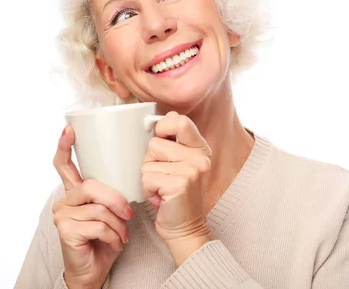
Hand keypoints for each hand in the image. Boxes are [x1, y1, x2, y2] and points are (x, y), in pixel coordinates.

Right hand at [52, 126, 133, 287]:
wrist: (95, 269)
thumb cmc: (105, 238)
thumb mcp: (112, 211)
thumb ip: (112, 193)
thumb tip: (129, 171)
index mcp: (75, 192)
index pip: (64, 165)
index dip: (65, 146)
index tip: (69, 129)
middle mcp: (64, 201)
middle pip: (91, 186)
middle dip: (115, 200)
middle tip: (129, 214)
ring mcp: (62, 216)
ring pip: (98, 208)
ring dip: (117, 224)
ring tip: (121, 235)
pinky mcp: (65, 231)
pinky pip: (98, 225)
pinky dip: (113, 235)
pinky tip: (114, 243)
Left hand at [141, 111, 213, 265]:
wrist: (185, 229)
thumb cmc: (176, 196)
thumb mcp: (181, 164)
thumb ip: (173, 142)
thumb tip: (159, 119)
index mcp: (201, 148)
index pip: (179, 121)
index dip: (162, 128)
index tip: (160, 142)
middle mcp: (200, 157)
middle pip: (155, 144)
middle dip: (151, 162)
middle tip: (164, 177)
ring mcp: (191, 170)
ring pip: (148, 162)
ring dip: (148, 178)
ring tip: (162, 188)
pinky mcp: (179, 184)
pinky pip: (147, 178)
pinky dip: (147, 190)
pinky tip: (161, 198)